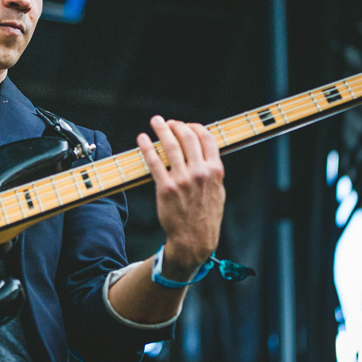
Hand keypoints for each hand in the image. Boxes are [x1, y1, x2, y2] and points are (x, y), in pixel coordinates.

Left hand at [137, 116, 225, 280]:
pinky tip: (142, 139)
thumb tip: (206, 154)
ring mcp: (182, 180)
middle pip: (188, 137)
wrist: (194, 240)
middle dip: (176, 125)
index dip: (195, 127)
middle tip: (167, 122)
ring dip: (161, 129)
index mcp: (215, 171)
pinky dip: (147, 147)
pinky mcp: (165, 188)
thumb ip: (213, 172)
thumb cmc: (206, 216)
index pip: (206, 138)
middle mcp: (200, 172)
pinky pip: (154, 162)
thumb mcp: (219, 192)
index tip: (186, 125)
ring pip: (170, 145)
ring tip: (155, 121)